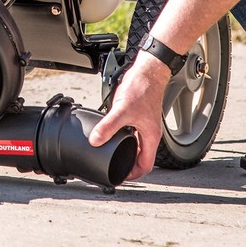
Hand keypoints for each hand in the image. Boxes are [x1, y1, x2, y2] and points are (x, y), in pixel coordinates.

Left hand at [88, 52, 170, 179]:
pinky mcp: (139, 114)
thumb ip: (108, 126)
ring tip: (111, 153)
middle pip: (141, 157)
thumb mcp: (122, 110)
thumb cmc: (142, 88)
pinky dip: (123, 137)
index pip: (145, 166)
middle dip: (127, 164)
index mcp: (150, 136)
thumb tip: (95, 141)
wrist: (148, 70)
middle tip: (113, 167)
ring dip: (126, 151)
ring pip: (136, 145)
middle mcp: (149, 132)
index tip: (119, 176)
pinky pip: (132, 132)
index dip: (132, 175)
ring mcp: (145, 123)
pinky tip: (113, 132)